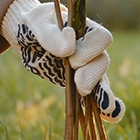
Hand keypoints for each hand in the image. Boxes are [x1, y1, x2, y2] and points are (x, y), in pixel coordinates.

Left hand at [0, 0, 123, 122]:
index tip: (71, 58)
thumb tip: (69, 47)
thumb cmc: (34, 25)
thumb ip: (50, 35)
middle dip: (92, 75)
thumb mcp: (36, 23)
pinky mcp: (82, 82)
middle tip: (78, 83)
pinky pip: (99, 94)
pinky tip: (111, 115)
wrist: (27, 37)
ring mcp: (88, 66)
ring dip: (100, 92)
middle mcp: (91, 48)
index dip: (90, 50)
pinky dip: (106, 106)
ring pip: (102, 80)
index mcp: (86, 29)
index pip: (102, 39)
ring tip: (97, 103)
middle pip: (103, 61)